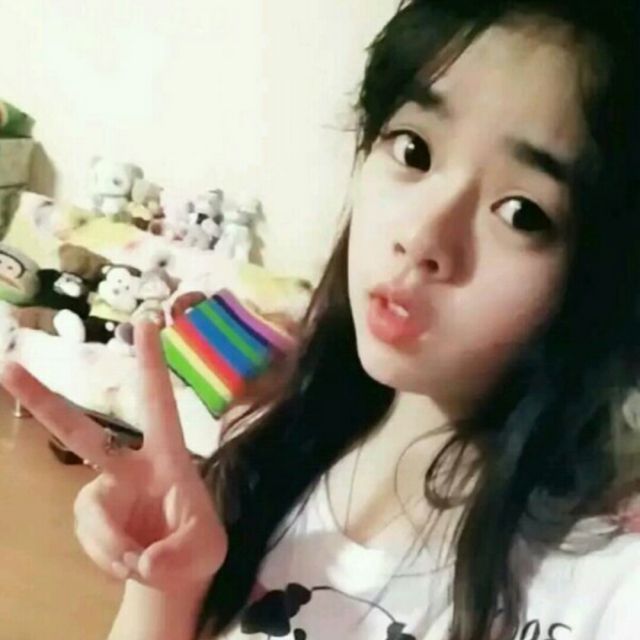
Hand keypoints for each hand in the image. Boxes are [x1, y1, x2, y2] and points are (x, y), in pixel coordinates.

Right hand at [1, 322, 227, 591]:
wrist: (172, 574)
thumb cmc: (197, 547)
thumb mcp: (206, 551)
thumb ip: (180, 555)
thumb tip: (143, 560)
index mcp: (167, 455)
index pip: (159, 402)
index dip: (151, 363)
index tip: (146, 321)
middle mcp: (129, 465)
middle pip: (81, 430)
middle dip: (45, 400)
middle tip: (7, 367)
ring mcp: (106, 491)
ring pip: (90, 511)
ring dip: (114, 544)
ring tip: (142, 561)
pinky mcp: (92, 518)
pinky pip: (89, 536)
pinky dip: (108, 557)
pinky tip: (129, 562)